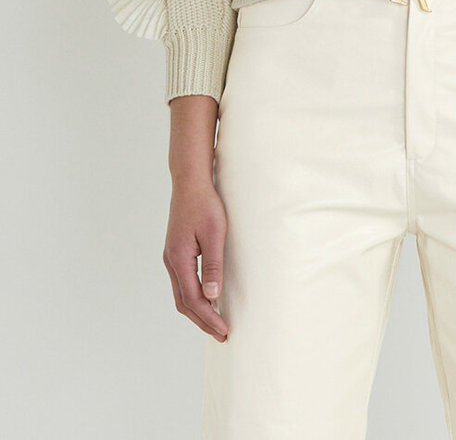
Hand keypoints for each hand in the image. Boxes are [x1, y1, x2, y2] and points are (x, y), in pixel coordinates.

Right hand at [163, 177, 228, 340]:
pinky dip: (193, 298)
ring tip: (215, 323)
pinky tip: (207, 299)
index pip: (193, 299)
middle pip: (184, 302)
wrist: (190, 182)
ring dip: (197, 311)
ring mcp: (171, 257)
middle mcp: (171, 261)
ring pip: (181, 294)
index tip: (224, 330)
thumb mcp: (214, 234)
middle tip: (222, 334)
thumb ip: (214, 264)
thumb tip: (213, 296)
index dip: (209, 317)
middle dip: (203, 320)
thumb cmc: (205, 204)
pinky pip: (182, 283)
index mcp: (179, 259)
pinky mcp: (176, 252)